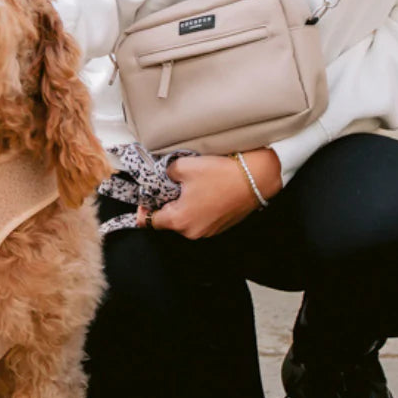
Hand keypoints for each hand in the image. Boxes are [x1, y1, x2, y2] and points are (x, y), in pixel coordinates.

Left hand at [138, 148, 282, 239]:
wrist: (254, 178)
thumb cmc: (220, 174)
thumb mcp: (183, 166)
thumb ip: (166, 173)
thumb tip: (164, 176)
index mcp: (180, 220)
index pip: (151, 222)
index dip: (144, 210)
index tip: (143, 201)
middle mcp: (193, 231)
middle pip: (169, 220)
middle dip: (166, 203)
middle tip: (168, 185)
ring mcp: (208, 231)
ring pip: (185, 218)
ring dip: (183, 204)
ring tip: (189, 184)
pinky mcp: (220, 226)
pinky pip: (200, 218)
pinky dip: (198, 206)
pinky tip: (204, 190)